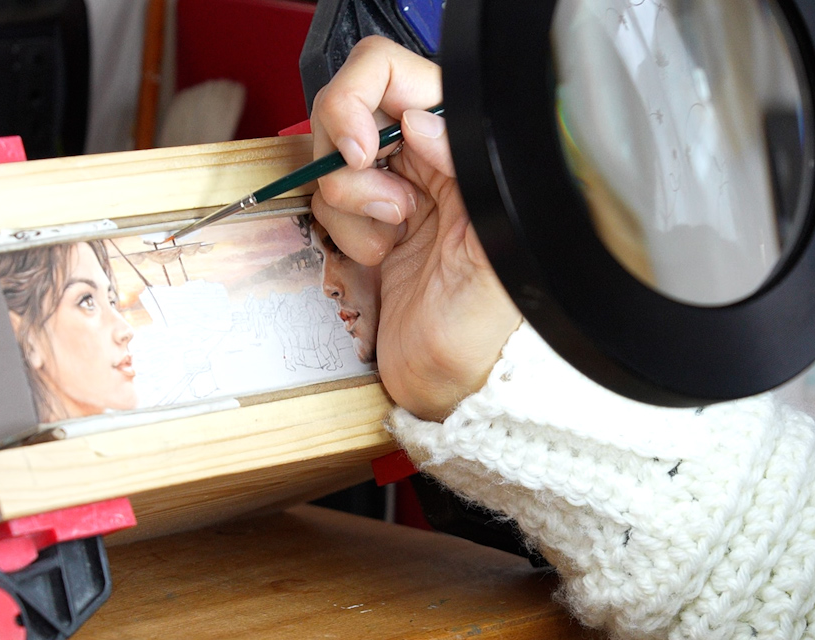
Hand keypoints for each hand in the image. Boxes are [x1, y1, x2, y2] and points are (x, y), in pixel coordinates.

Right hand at [310, 37, 520, 420]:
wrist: (450, 387)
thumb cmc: (484, 331)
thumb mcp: (490, 252)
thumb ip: (466, 175)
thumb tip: (424, 122)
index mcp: (463, 151)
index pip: (395, 78)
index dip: (361, 101)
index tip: (363, 151)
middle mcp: (426, 161)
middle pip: (350, 111)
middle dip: (352, 163)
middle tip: (391, 211)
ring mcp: (391, 192)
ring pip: (330, 160)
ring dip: (351, 207)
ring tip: (394, 243)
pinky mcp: (363, 226)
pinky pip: (324, 203)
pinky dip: (342, 231)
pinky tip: (378, 257)